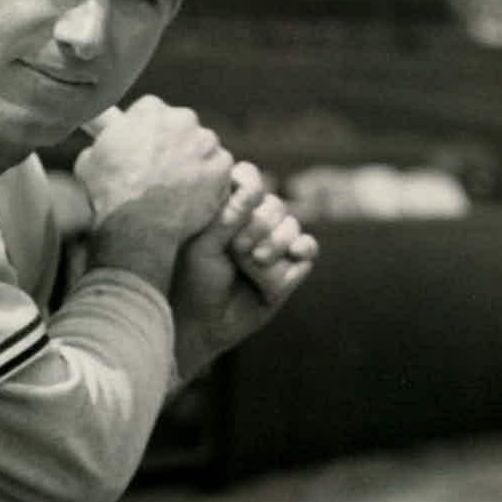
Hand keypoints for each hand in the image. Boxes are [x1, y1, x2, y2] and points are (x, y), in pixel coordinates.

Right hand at [75, 97, 235, 286]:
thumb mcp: (89, 160)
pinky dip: (210, 183)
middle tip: (162, 172)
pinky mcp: (222, 167)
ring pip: (203, 148)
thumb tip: (104, 138)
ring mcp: (205, 142)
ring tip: (177, 191)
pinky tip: (192, 200)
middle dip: (175, 145)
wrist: (134, 227)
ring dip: (194, 163)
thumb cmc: (107, 195)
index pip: (153, 112)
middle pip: (182, 126)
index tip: (144, 151)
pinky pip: (220, 171)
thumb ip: (105, 141)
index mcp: (149, 110)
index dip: (148, 133)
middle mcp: (181, 118)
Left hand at [169, 161, 317, 381]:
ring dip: (276, 243)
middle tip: (238, 248)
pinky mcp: (290, 267)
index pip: (249, 177)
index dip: (250, 186)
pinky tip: (294, 253)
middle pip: (275, 205)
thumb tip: (254, 187)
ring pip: (292, 226)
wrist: (203, 324)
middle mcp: (254, 222)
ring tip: (255, 262)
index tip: (241, 203)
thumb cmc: (193, 281)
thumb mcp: (203, 246)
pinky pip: (308, 248)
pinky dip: (303, 248)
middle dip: (260, 225)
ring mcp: (274, 244)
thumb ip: (229, 215)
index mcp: (229, 208)